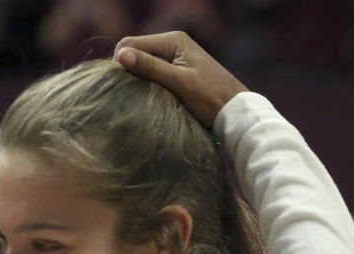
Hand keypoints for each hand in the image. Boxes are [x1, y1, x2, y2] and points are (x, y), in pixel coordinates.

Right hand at [114, 31, 246, 128]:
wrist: (235, 112)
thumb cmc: (210, 98)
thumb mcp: (179, 83)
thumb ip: (150, 67)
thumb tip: (120, 55)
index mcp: (173, 40)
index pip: (130, 43)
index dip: (120, 63)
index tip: (119, 87)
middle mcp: (172, 44)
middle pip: (135, 52)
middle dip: (127, 70)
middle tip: (125, 95)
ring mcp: (175, 58)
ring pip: (142, 64)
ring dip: (136, 79)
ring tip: (136, 98)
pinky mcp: (177, 72)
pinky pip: (152, 74)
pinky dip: (146, 84)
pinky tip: (147, 98)